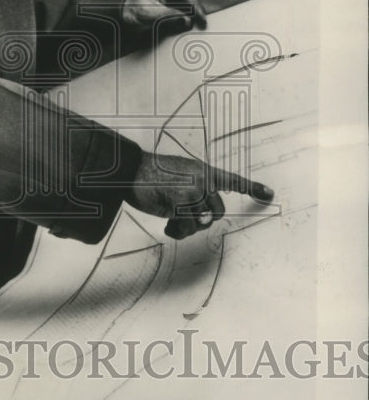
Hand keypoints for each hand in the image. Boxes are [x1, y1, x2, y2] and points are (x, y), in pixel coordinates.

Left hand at [121, 0, 206, 35]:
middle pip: (189, 4)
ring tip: (195, 29)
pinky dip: (181, 24)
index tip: (202, 20)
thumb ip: (168, 16)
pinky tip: (184, 30)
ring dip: (189, 20)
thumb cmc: (128, 8)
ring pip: (185, 11)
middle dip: (195, 15)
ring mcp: (168, 3)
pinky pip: (178, 18)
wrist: (117, 15)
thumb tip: (186, 20)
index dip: (197, 8)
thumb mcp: (148, 13)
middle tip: (202, 26)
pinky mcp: (166, 13)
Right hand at [125, 151, 274, 239]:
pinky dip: (177, 230)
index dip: (252, 187)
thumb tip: (202, 217)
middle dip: (202, 220)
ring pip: (202, 222)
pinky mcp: (182, 201)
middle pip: (217, 211)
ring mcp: (193, 189)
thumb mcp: (177, 179)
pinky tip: (166, 224)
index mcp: (202, 170)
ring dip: (186, 227)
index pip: (231, 179)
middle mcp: (202, 179)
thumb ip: (194, 192)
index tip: (269, 194)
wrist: (129, 169)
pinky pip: (188, 226)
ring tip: (171, 221)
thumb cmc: (149, 175)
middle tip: (182, 218)